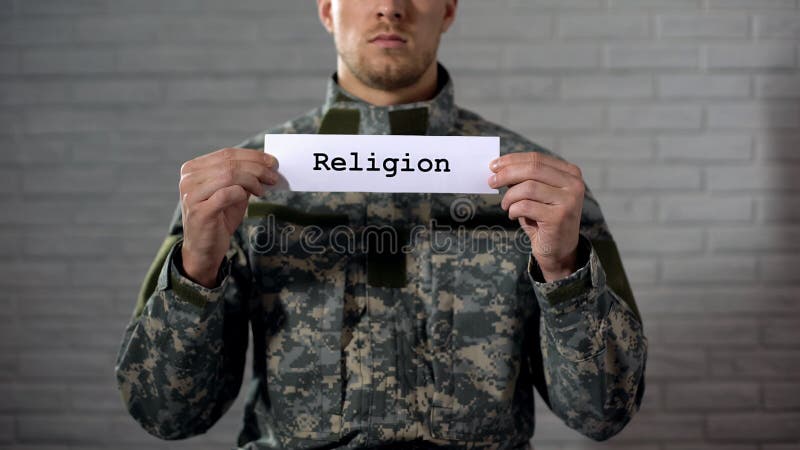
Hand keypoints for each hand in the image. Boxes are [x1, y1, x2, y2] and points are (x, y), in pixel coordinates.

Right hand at [178, 148, 277, 286]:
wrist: (204, 249)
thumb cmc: (218, 219)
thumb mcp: (232, 193)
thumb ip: (242, 177)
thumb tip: (266, 164)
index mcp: (193, 169)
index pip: (227, 154)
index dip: (253, 156)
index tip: (272, 162)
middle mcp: (189, 179)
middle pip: (229, 163)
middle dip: (257, 167)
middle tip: (274, 175)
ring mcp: (191, 194)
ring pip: (229, 175)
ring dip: (253, 179)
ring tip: (264, 189)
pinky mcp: (200, 210)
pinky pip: (228, 193)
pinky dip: (243, 193)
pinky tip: (253, 197)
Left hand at [488, 151, 584, 281]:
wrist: (558, 250)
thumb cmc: (543, 220)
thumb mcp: (535, 195)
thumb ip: (524, 179)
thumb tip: (499, 167)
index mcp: (570, 173)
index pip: (537, 159)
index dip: (513, 160)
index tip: (494, 165)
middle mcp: (574, 184)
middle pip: (533, 169)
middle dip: (507, 174)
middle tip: (491, 181)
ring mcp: (569, 200)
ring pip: (527, 188)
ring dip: (510, 196)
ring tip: (506, 205)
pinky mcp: (559, 217)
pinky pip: (525, 206)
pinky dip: (513, 210)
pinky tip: (513, 215)